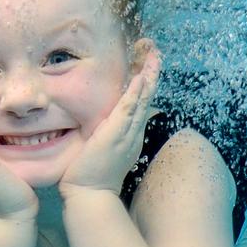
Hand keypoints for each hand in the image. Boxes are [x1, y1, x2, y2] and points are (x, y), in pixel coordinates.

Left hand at [58, 44, 161, 197]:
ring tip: (153, 56)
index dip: (146, 83)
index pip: (141, 104)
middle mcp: (133, 132)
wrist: (89, 195)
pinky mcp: (115, 134)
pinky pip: (128, 110)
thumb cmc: (91, 177)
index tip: (148, 65)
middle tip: (156, 51)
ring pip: (141, 100)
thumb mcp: (102, 152)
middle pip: (146, 97)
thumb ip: (105, 137)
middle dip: (152, 73)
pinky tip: (141, 78)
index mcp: (130, 135)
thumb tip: (100, 127)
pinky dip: (135, 93)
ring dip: (148, 76)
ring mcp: (126, 133)